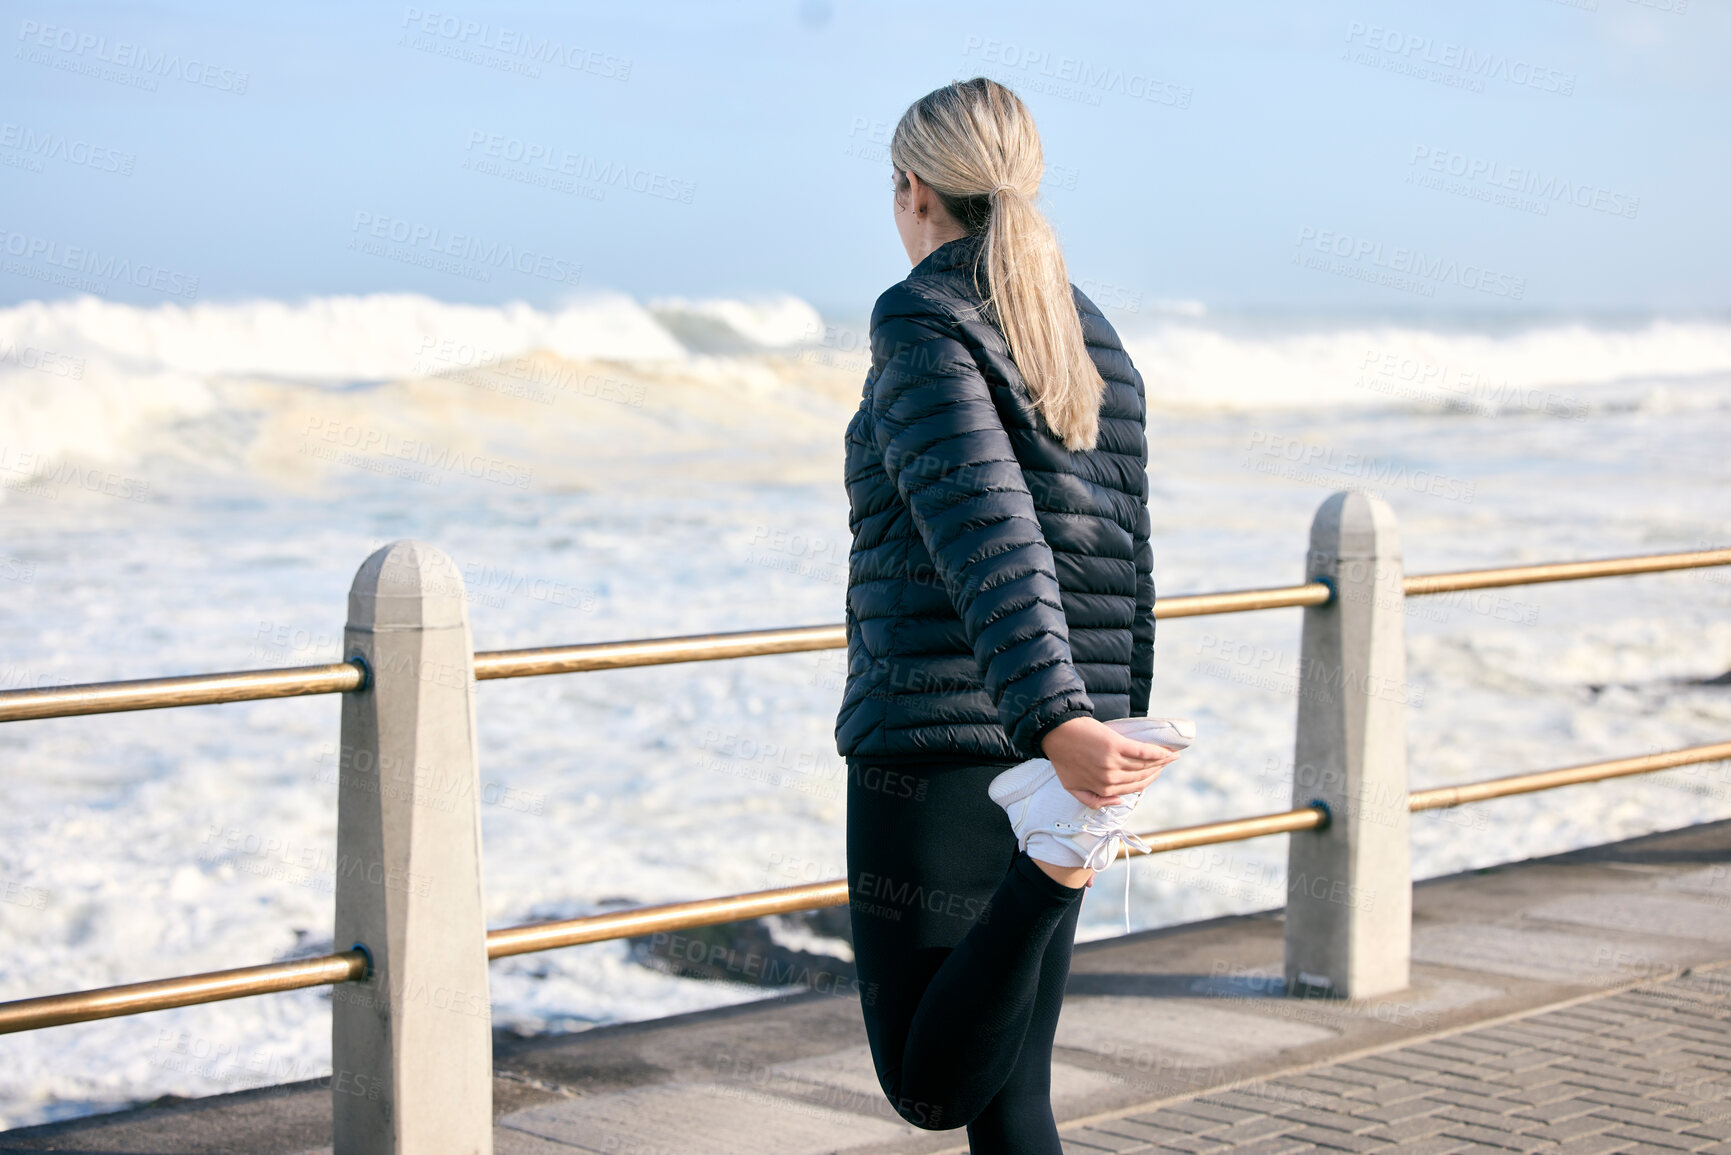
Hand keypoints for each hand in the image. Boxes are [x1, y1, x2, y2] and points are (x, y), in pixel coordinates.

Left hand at [1040, 716, 1179, 807]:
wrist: (1055, 732)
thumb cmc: (1063, 758)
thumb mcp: (1072, 788)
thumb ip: (1093, 800)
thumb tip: (1119, 801)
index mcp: (1102, 790)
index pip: (1132, 789)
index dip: (1147, 781)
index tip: (1156, 773)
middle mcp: (1110, 779)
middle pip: (1142, 777)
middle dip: (1158, 771)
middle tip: (1167, 762)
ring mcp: (1113, 763)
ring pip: (1144, 766)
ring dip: (1161, 761)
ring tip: (1170, 756)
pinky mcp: (1116, 745)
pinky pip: (1143, 752)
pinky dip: (1158, 752)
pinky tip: (1168, 750)